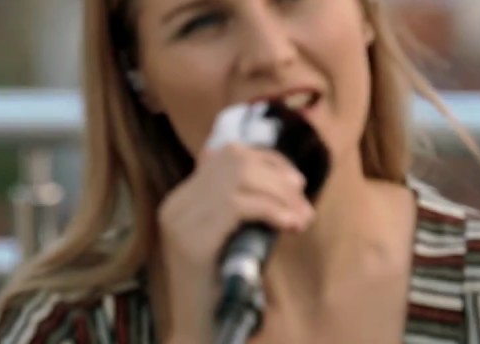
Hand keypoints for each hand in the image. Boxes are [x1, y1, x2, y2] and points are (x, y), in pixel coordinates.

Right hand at [157, 143, 313, 341]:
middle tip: (303, 203)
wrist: (201, 333)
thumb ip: (247, 207)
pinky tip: (289, 225)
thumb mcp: (236, 237)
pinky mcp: (191, 241)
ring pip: (238, 178)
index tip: (297, 182)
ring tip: (301, 218)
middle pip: (234, 160)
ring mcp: (180, 221)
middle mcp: (176, 204)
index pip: (227, 153)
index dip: (268, 160)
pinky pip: (236, 205)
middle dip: (278, 177)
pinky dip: (270, 210)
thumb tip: (290, 180)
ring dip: (279, 194)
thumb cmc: (225, 288)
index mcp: (183, 198)